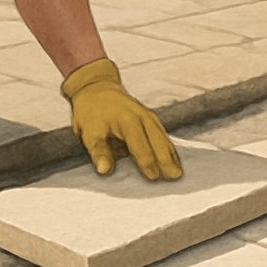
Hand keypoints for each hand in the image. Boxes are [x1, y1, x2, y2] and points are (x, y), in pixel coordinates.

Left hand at [62, 58, 181, 179]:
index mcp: (127, 121)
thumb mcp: (87, 132)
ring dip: (171, 154)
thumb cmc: (91, 113)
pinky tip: (173, 158)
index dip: (147, 163)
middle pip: (158, 141)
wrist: (96, 88)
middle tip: (175, 177)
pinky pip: (163, 134)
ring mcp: (149, 116)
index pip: (140, 147)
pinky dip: (169, 147)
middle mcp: (142, 117)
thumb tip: (104, 170)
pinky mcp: (151, 118)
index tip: (154, 178)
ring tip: (178, 171)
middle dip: (166, 160)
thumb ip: (98, 151)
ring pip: (163, 137)